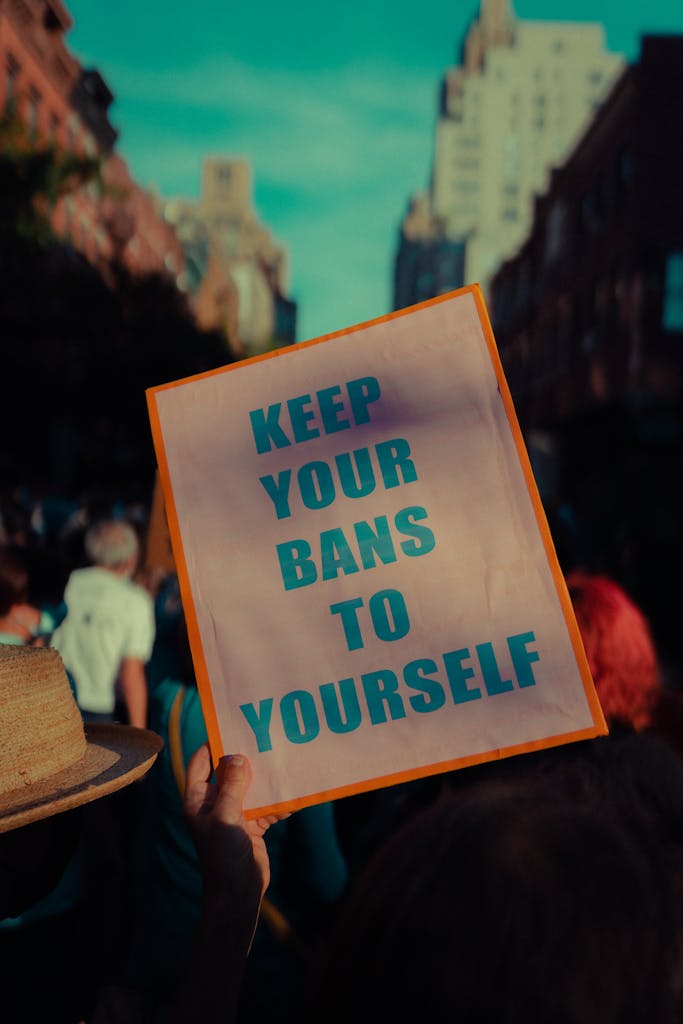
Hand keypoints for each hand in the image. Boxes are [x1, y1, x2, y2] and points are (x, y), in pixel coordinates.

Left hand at [170, 744, 282, 1022]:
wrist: (238, 896)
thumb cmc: (224, 857)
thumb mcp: (225, 817)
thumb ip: (233, 785)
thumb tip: (238, 755)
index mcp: (198, 798)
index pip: (202, 759)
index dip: (215, 740)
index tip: (235, 722)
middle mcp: (215, 802)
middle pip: (230, 768)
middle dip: (247, 753)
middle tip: (266, 732)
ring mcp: (235, 812)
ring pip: (252, 784)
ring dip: (266, 773)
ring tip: (284, 753)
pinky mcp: (254, 824)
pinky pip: (268, 802)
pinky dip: (281, 795)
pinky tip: (296, 783)